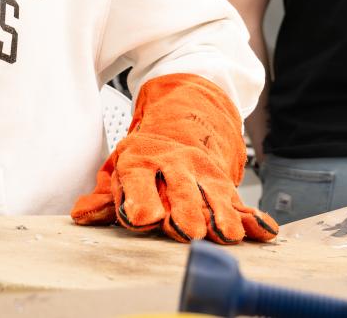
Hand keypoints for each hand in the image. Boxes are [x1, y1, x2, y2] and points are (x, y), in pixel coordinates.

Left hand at [72, 73, 277, 243]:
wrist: (188, 111)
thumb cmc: (149, 150)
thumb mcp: (121, 166)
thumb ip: (104, 197)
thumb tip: (82, 214)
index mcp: (141, 159)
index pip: (138, 181)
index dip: (139, 201)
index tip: (142, 219)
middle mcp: (174, 164)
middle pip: (181, 190)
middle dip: (185, 211)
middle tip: (188, 232)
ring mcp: (203, 171)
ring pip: (214, 195)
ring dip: (221, 215)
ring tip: (226, 234)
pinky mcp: (225, 180)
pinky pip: (241, 200)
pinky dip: (254, 217)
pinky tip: (264, 230)